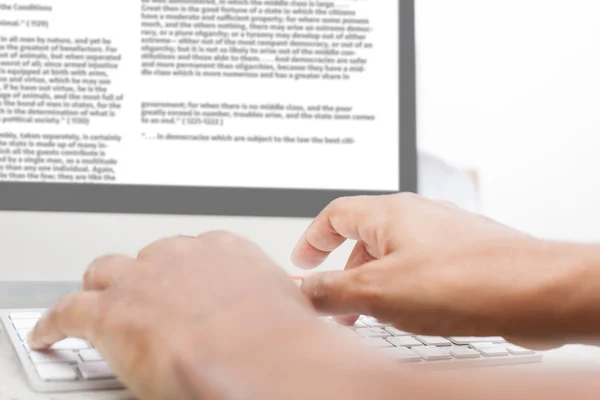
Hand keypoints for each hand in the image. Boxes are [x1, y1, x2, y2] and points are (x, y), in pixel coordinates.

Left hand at [27, 232, 313, 399]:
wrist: (261, 358)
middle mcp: (181, 256)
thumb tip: (272, 315)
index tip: (180, 282)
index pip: (196, 250)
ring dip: (101, 289)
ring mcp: (144, 280)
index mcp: (225, 251)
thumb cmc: (279, 339)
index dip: (182, 270)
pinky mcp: (111, 312)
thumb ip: (268, 299)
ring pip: (105, 273)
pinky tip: (51, 332)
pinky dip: (55, 323)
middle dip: (143, 275)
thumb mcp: (284, 305)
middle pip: (148, 258)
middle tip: (141, 296)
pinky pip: (68, 311)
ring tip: (94, 303)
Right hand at [291, 194, 579, 346]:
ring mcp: (445, 233)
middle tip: (337, 303)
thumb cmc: (464, 280)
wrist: (534, 290)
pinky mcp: (466, 255)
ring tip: (373, 315)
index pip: (335, 213)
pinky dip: (406, 287)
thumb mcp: (377, 291)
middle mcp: (418, 215)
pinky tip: (413, 314)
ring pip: (395, 254)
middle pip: (365, 235)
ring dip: (375, 282)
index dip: (313, 238)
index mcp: (389, 212)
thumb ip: (331, 290)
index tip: (303, 260)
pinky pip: (423, 266)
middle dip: (345, 271)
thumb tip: (301, 288)